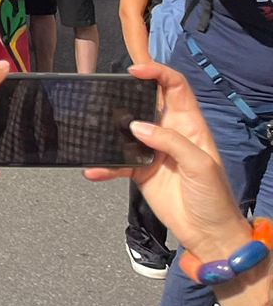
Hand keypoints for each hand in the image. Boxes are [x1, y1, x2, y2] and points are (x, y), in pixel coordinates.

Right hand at [85, 63, 251, 262]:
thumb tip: (137, 127)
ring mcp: (152, 152)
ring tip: (92, 131)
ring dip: (108, 131)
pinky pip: (116, 163)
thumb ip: (172, 142)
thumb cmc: (214, 198)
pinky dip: (103, 166)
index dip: (158, 73)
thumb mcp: (201, 166)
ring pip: (125, 131)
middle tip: (105, 92)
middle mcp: (169, 134)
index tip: (135, 71)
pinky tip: (93, 170)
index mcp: (190, 126)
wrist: (208, 234)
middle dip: (126, 94)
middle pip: (145, 103)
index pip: (175, 88)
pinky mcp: (139, 171)